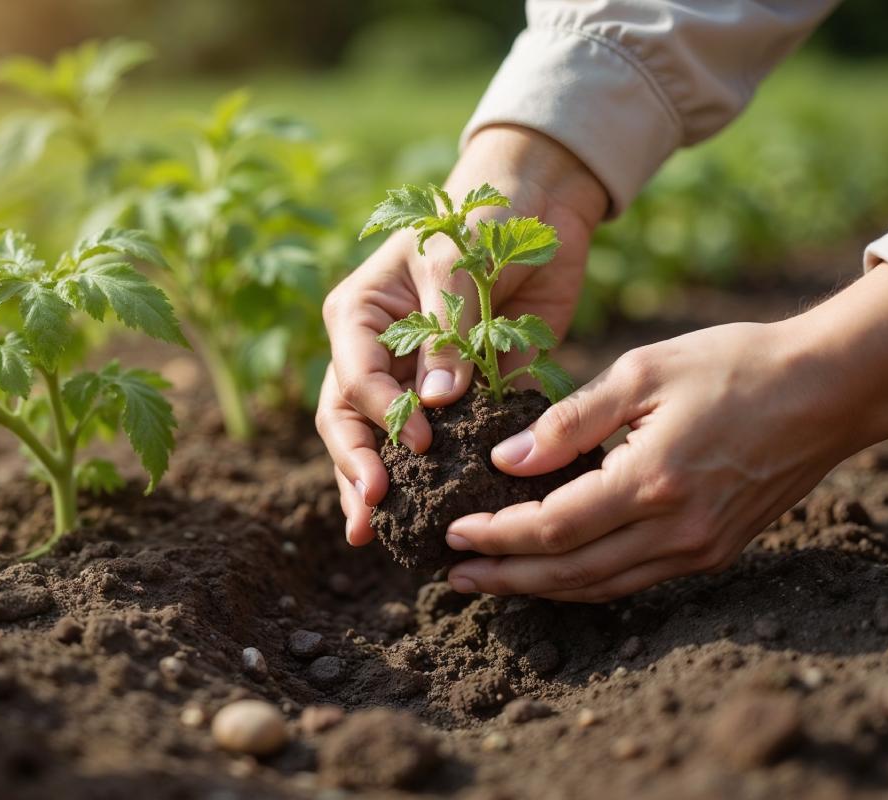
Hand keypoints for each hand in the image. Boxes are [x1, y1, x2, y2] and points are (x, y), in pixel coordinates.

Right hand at [317, 125, 608, 544]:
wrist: (536, 204)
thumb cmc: (482, 214)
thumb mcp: (457, 260)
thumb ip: (446, 328)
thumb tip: (437, 401)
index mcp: (360, 316)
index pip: (354, 376)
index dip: (381, 415)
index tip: (418, 442)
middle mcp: (377, 353)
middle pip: (351, 420)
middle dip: (358, 468)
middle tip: (373, 513)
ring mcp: (415, 378)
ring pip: (386, 441)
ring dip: (383, 484)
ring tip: (380, 535)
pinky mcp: (461, 394)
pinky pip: (445, 441)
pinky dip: (441, 475)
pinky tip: (441, 512)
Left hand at [445, 263, 887, 600]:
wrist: (827, 388)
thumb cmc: (732, 365)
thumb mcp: (643, 372)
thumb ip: (569, 421)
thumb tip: (504, 459)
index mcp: (652, 480)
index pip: (551, 526)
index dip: (496, 536)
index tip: (452, 532)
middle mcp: (676, 529)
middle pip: (569, 571)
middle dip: (505, 575)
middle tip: (454, 575)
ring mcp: (698, 548)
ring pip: (601, 586)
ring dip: (539, 587)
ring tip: (491, 581)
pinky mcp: (714, 551)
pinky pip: (634, 580)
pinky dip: (586, 582)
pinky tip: (554, 573)